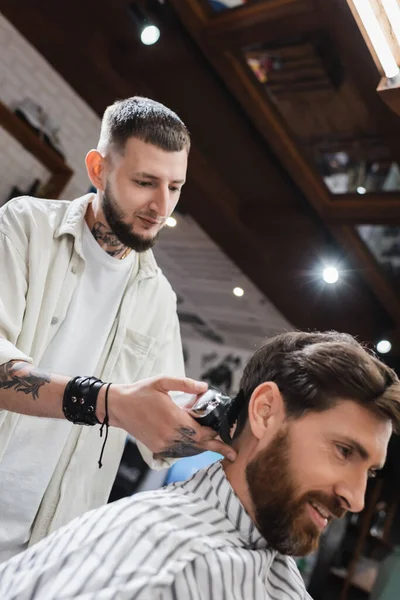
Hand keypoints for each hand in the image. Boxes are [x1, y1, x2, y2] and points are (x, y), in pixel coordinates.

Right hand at [106, 376, 236, 461]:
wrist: (118, 406)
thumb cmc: (140, 392)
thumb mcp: (162, 382)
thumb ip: (185, 384)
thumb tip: (204, 387)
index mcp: (174, 419)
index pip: (202, 433)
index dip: (216, 434)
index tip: (229, 433)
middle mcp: (170, 435)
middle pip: (200, 445)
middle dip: (217, 447)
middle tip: (233, 453)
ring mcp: (163, 444)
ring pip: (190, 451)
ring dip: (203, 449)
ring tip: (219, 449)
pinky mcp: (157, 448)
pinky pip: (179, 452)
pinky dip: (190, 449)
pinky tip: (197, 445)